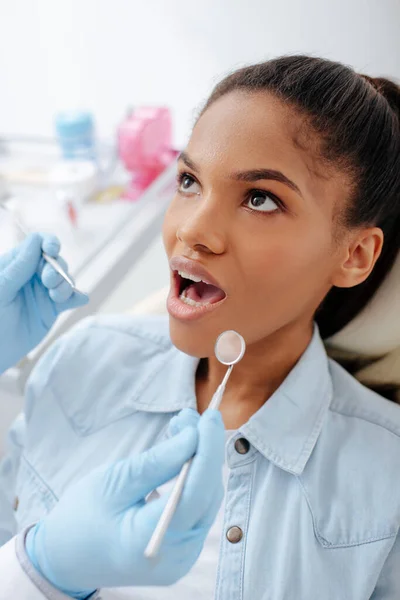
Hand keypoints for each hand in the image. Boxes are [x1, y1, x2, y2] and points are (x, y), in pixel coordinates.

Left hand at [0, 233, 87, 373]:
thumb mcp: (0, 290)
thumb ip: (18, 267)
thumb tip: (36, 241)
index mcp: (15, 264)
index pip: (36, 244)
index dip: (48, 243)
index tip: (52, 249)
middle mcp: (31, 275)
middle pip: (55, 261)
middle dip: (56, 269)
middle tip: (49, 282)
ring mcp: (43, 292)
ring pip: (64, 279)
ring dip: (65, 285)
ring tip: (56, 297)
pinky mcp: (53, 309)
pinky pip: (70, 299)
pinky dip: (77, 297)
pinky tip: (79, 299)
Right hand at [26, 409, 224, 596]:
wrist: (68, 558)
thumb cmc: (82, 516)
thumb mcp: (113, 482)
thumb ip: (155, 463)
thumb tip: (192, 438)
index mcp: (150, 540)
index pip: (195, 492)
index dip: (207, 451)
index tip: (209, 418)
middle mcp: (176, 555)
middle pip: (207, 493)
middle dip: (203, 450)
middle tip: (187, 417)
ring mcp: (183, 556)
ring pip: (207, 499)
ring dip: (200, 461)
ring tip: (182, 429)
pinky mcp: (183, 548)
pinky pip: (198, 507)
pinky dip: (195, 478)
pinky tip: (183, 456)